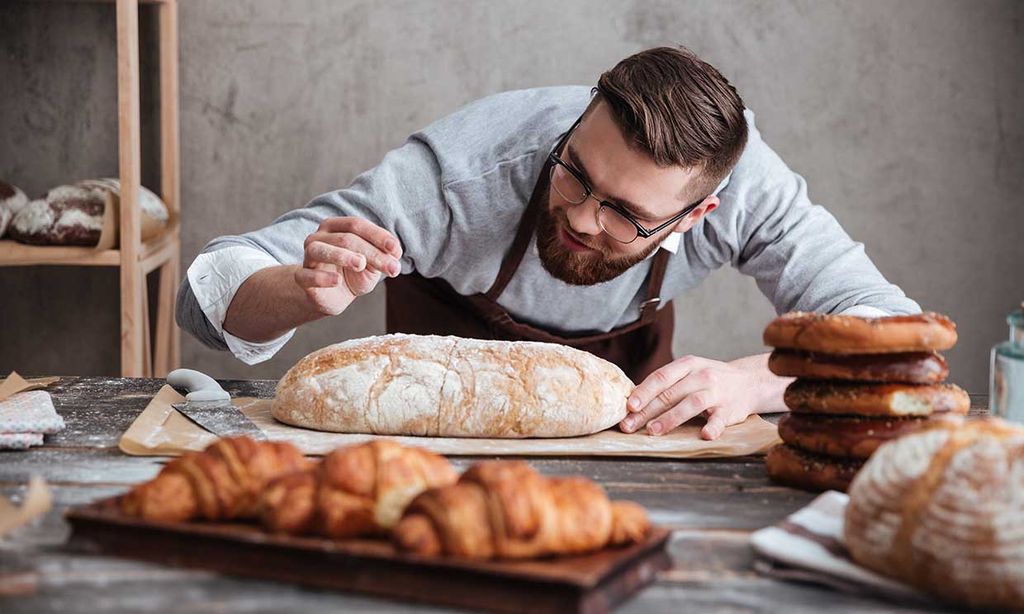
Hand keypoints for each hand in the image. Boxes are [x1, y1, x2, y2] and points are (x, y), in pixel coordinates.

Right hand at [294, 217, 402, 315]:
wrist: (334, 296)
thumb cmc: (354, 274)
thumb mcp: (372, 264)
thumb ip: (383, 256)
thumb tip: (395, 253)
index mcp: (337, 227)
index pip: (356, 225)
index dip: (378, 236)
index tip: (396, 250)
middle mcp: (319, 237)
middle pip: (346, 239)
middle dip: (372, 253)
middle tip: (392, 269)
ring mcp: (308, 256)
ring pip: (320, 249)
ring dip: (342, 256)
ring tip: (360, 264)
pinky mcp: (302, 277)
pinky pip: (306, 275)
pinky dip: (321, 277)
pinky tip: (337, 280)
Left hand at [619, 355, 771, 439]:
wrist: (748, 382)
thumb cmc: (708, 380)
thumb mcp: (688, 373)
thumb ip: (666, 384)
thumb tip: (633, 402)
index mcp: (688, 365)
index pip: (661, 377)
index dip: (644, 392)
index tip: (629, 406)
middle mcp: (701, 376)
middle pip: (670, 393)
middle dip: (648, 411)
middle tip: (630, 425)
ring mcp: (717, 392)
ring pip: (691, 404)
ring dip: (671, 418)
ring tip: (653, 431)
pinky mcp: (730, 410)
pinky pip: (720, 419)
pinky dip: (713, 427)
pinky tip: (704, 435)